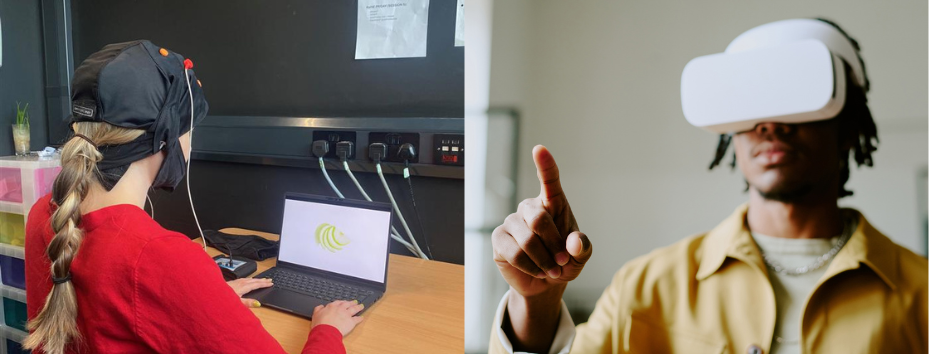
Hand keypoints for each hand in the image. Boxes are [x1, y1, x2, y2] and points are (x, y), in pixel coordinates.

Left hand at [226, 278, 273, 307]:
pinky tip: (247, 280)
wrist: (210, 293)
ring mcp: (235, 282)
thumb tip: (259, 303)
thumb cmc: (222, 299)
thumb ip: (247, 303)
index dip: (264, 284)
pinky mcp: (231, 282)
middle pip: (254, 280)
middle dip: (262, 280)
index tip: (271, 283)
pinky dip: (249, 279)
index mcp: (243, 287)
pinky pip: (243, 279)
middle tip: (270, 279)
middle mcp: (240, 283)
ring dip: (256, 279)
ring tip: (261, 279)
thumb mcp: (236, 303)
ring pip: (249, 279)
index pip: (256, 285)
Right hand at [311, 300, 365, 336]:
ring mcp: (347, 314)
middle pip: (348, 304)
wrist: (326, 331)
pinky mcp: (351, 322)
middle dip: (351, 302)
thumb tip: (321, 306)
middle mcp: (340, 309)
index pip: (338, 302)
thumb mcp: (316, 314)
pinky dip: (360, 318)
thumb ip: (318, 309)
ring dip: (358, 307)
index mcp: (332, 306)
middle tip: (355, 302)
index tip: (344, 302)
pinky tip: (361, 318)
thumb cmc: (320, 325)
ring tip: (361, 306)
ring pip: (354, 309)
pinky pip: (357, 319)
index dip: (342, 302)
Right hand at [492, 145, 591, 297]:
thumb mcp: (580, 256)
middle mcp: (530, 208)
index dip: (544, 165)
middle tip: (562, 262)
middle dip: (553, 245)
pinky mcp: (499, 238)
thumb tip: (574, 242)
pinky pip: (514, 253)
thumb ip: (583, 248)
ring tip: (551, 270)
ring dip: (543, 260)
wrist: (545, 283)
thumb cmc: (564, 262)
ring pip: (526, 240)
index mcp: (553, 203)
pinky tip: (537, 271)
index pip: (549, 180)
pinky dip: (530, 267)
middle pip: (539, 219)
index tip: (539, 149)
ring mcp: (512, 222)